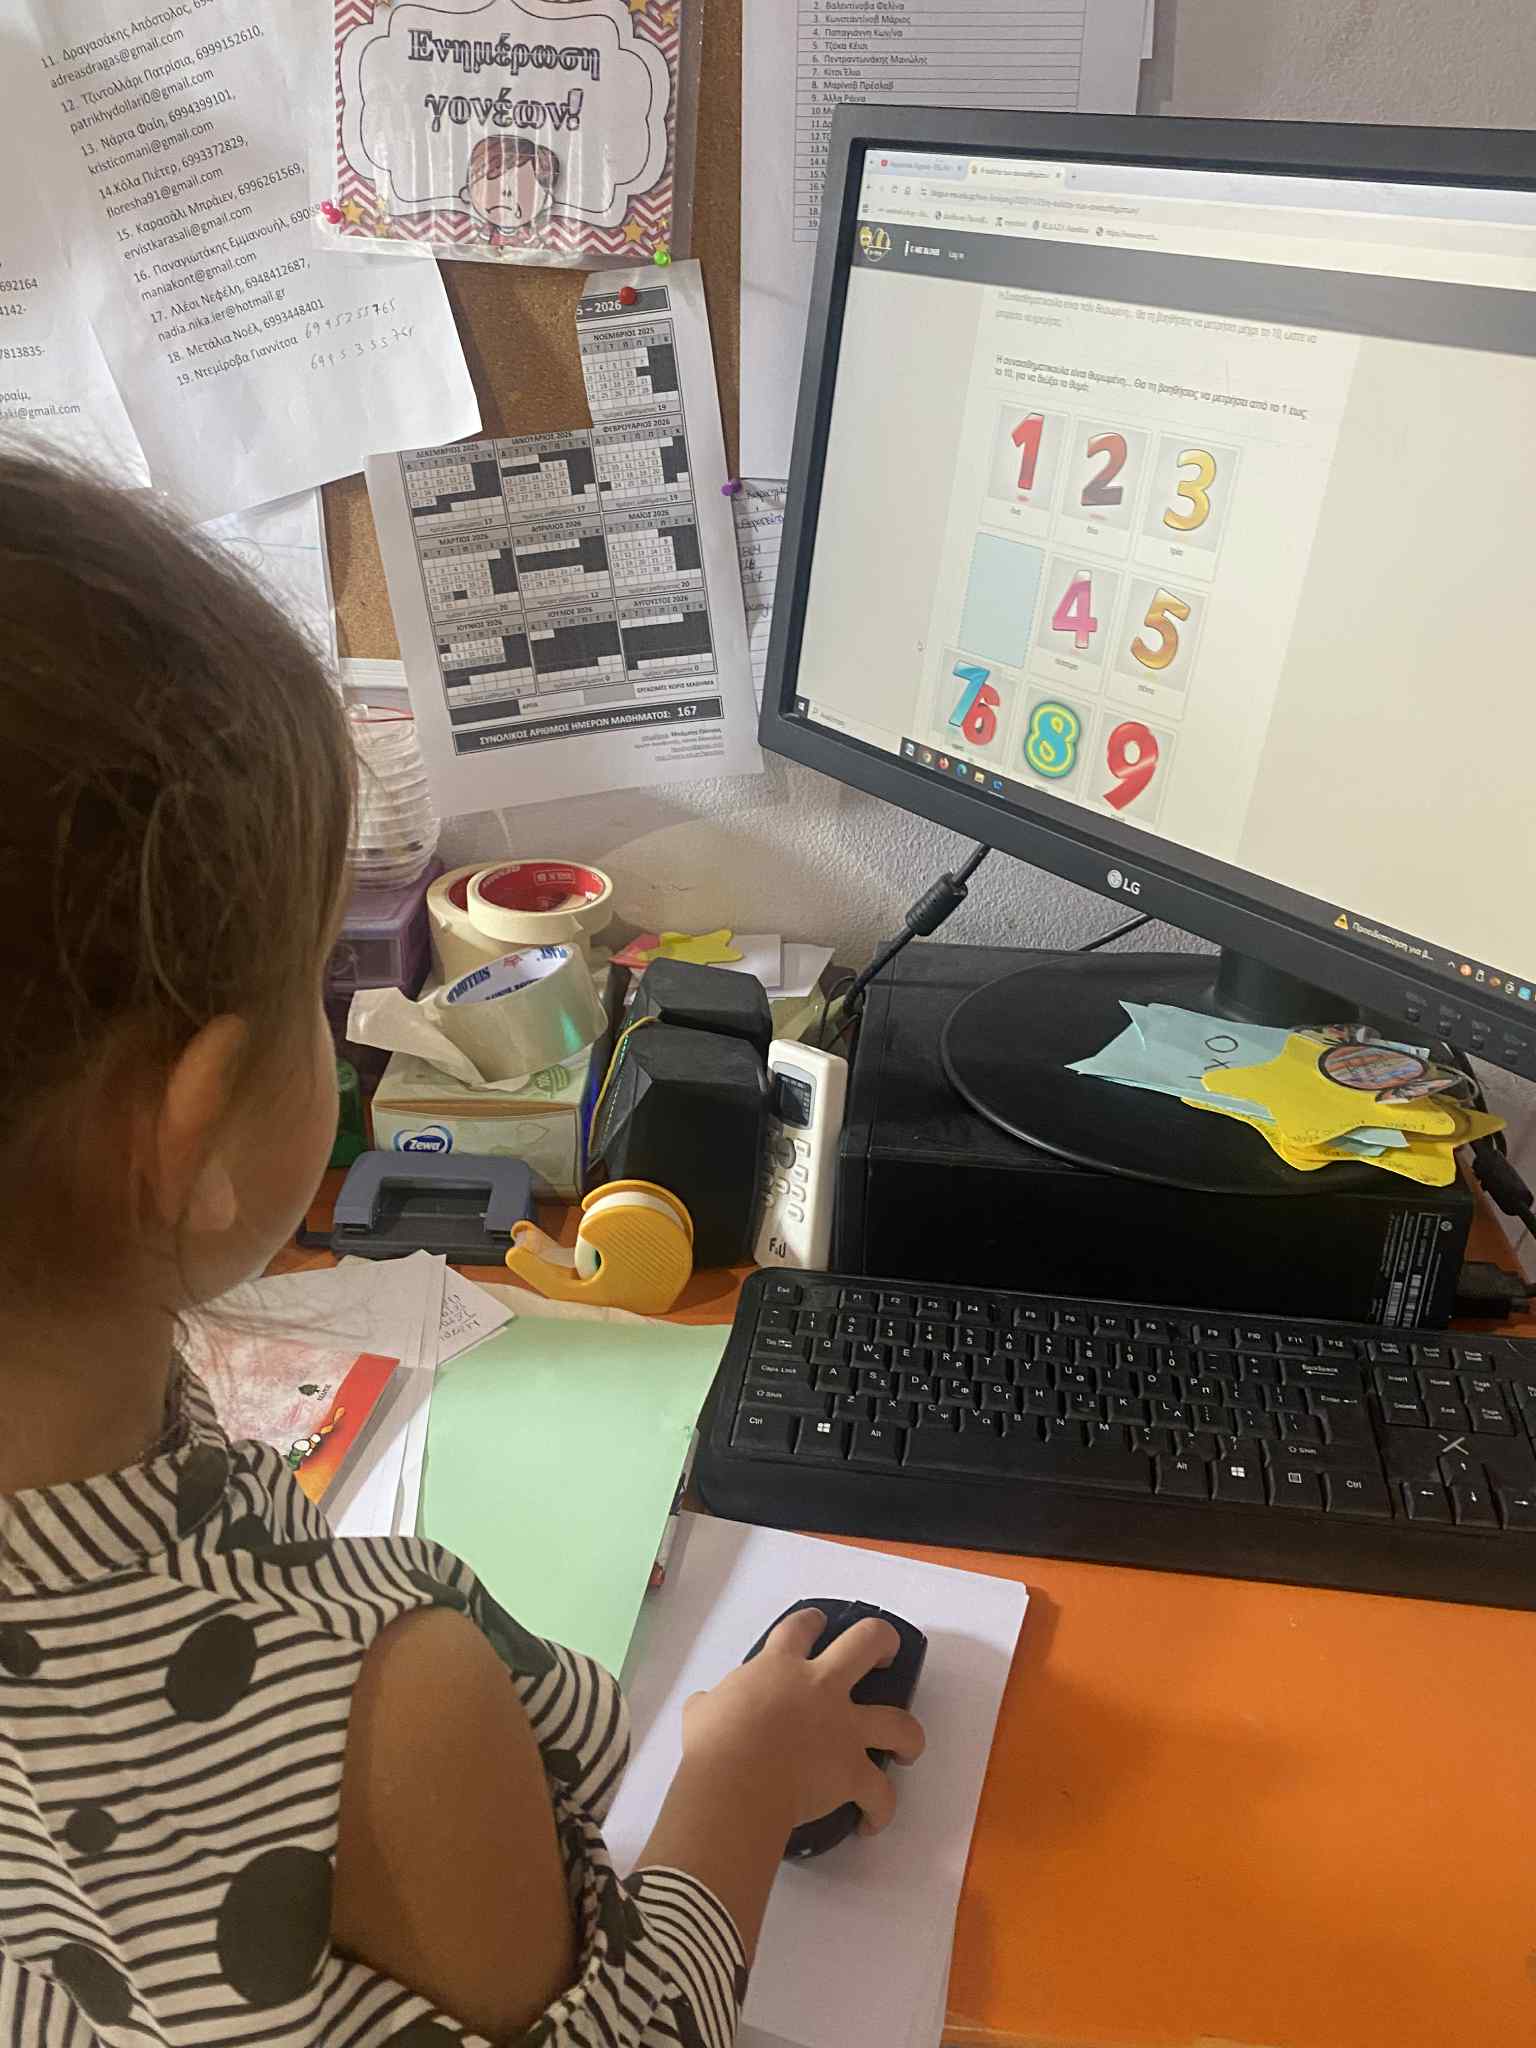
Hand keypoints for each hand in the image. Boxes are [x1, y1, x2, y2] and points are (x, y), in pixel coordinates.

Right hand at [681, 1610, 925, 1837]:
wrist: (736, 1782)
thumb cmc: (713, 1743)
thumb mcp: (700, 1711)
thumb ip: (710, 1703)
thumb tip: (704, 1707)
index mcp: (780, 1666)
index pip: (800, 1628)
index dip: (812, 1622)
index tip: (817, 1623)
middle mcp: (822, 1687)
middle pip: (868, 1642)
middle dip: (885, 1644)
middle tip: (885, 1657)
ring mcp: (844, 1728)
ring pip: (899, 1720)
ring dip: (909, 1734)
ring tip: (908, 1746)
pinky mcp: (853, 1771)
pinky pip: (881, 1793)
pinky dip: (880, 1808)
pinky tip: (872, 1820)